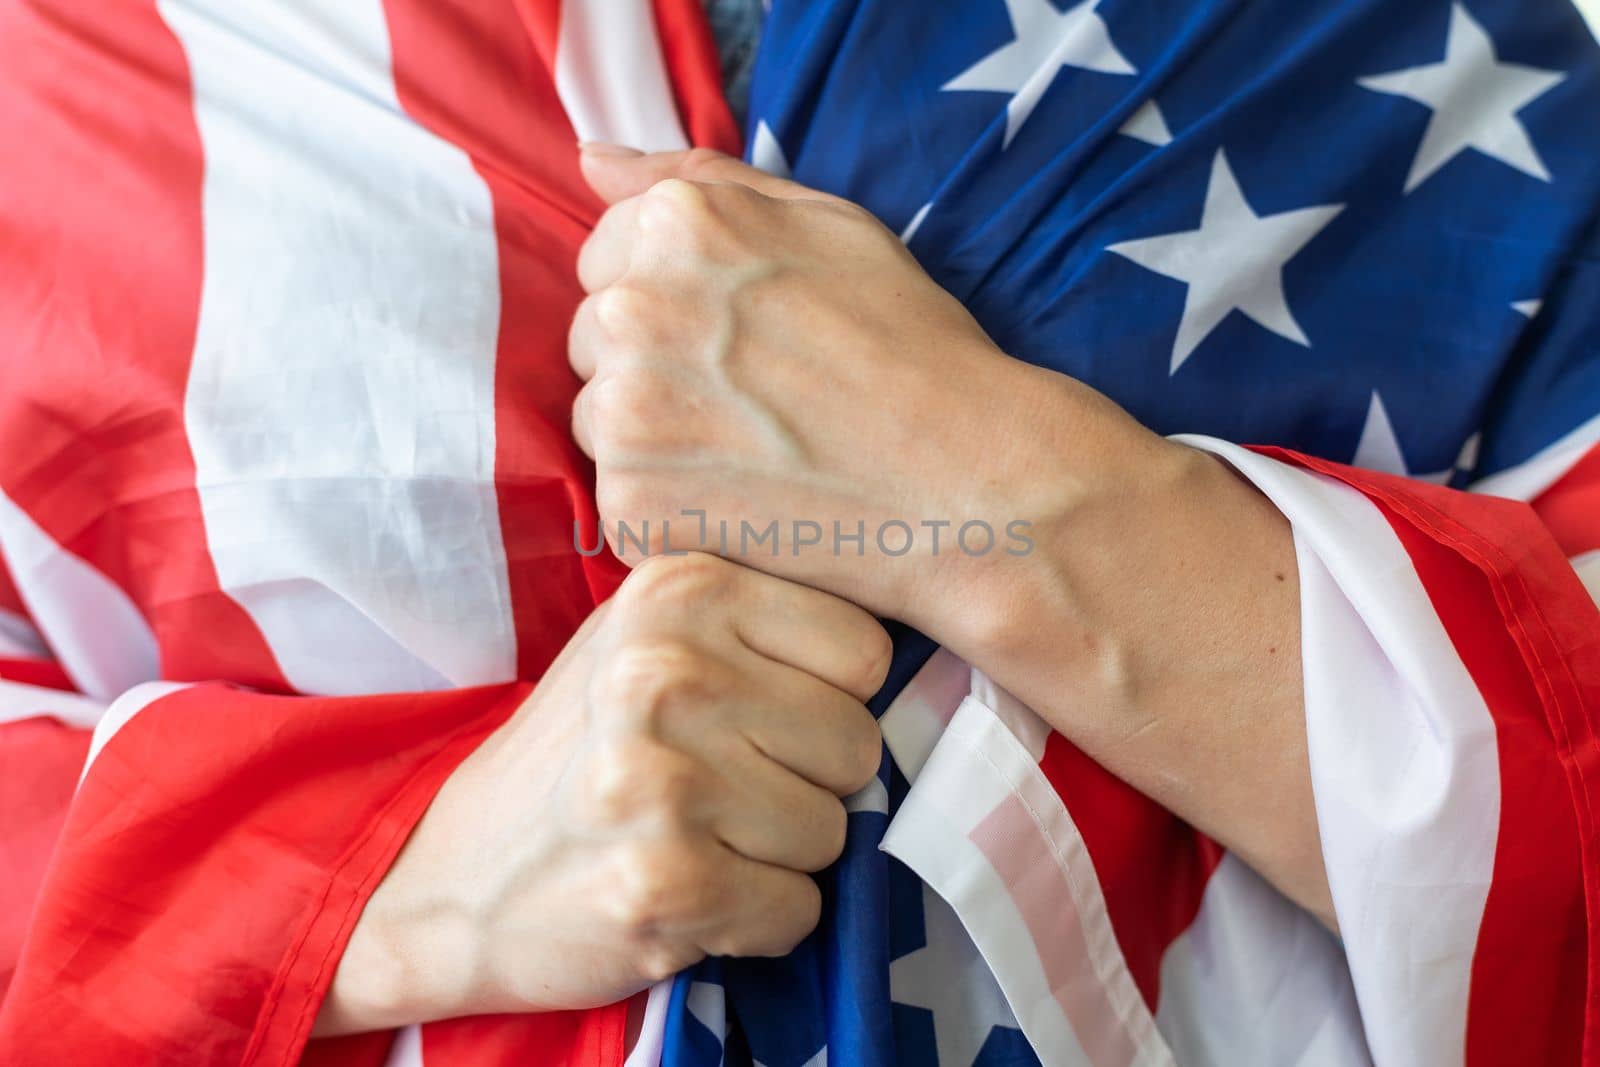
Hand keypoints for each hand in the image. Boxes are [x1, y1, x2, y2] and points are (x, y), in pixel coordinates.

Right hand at [314, 553, 888, 1032]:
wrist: (459, 878)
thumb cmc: (583, 749)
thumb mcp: (650, 639)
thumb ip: (760, 617)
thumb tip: (905, 630)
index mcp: (677, 589)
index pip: (864, 649)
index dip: (827, 697)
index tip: (759, 716)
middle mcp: (666, 669)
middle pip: (857, 741)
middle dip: (808, 782)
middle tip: (722, 787)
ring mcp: (662, 777)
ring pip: (834, 830)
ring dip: (779, 853)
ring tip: (697, 835)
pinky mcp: (665, 880)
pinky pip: (797, 908)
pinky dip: (757, 919)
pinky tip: (689, 890)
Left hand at [569, 147, 1328, 926]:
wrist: (968, 484)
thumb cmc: (912, 347)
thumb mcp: (826, 223)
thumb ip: (701, 178)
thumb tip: (592, 159)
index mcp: (676, 224)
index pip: (606, 256)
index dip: (675, 300)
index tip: (740, 337)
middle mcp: (634, 306)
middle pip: (596, 338)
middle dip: (656, 364)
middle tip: (755, 400)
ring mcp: (625, 410)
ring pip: (598, 420)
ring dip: (654, 439)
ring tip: (753, 454)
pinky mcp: (633, 502)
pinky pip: (620, 500)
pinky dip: (670, 511)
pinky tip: (745, 505)